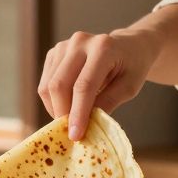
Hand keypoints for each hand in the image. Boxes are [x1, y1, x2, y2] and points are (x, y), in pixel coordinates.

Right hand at [37, 29, 158, 139]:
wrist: (128, 46)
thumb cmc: (132, 67)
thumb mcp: (130, 87)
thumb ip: (108, 103)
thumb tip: (85, 125)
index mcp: (103, 48)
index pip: (84, 86)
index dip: (78, 113)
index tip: (75, 136)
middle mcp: (79, 42)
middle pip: (60, 85)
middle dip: (63, 113)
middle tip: (72, 133)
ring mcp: (63, 45)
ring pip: (48, 86)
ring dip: (56, 109)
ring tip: (72, 120)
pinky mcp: (54, 53)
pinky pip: (45, 83)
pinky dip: (53, 101)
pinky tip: (68, 106)